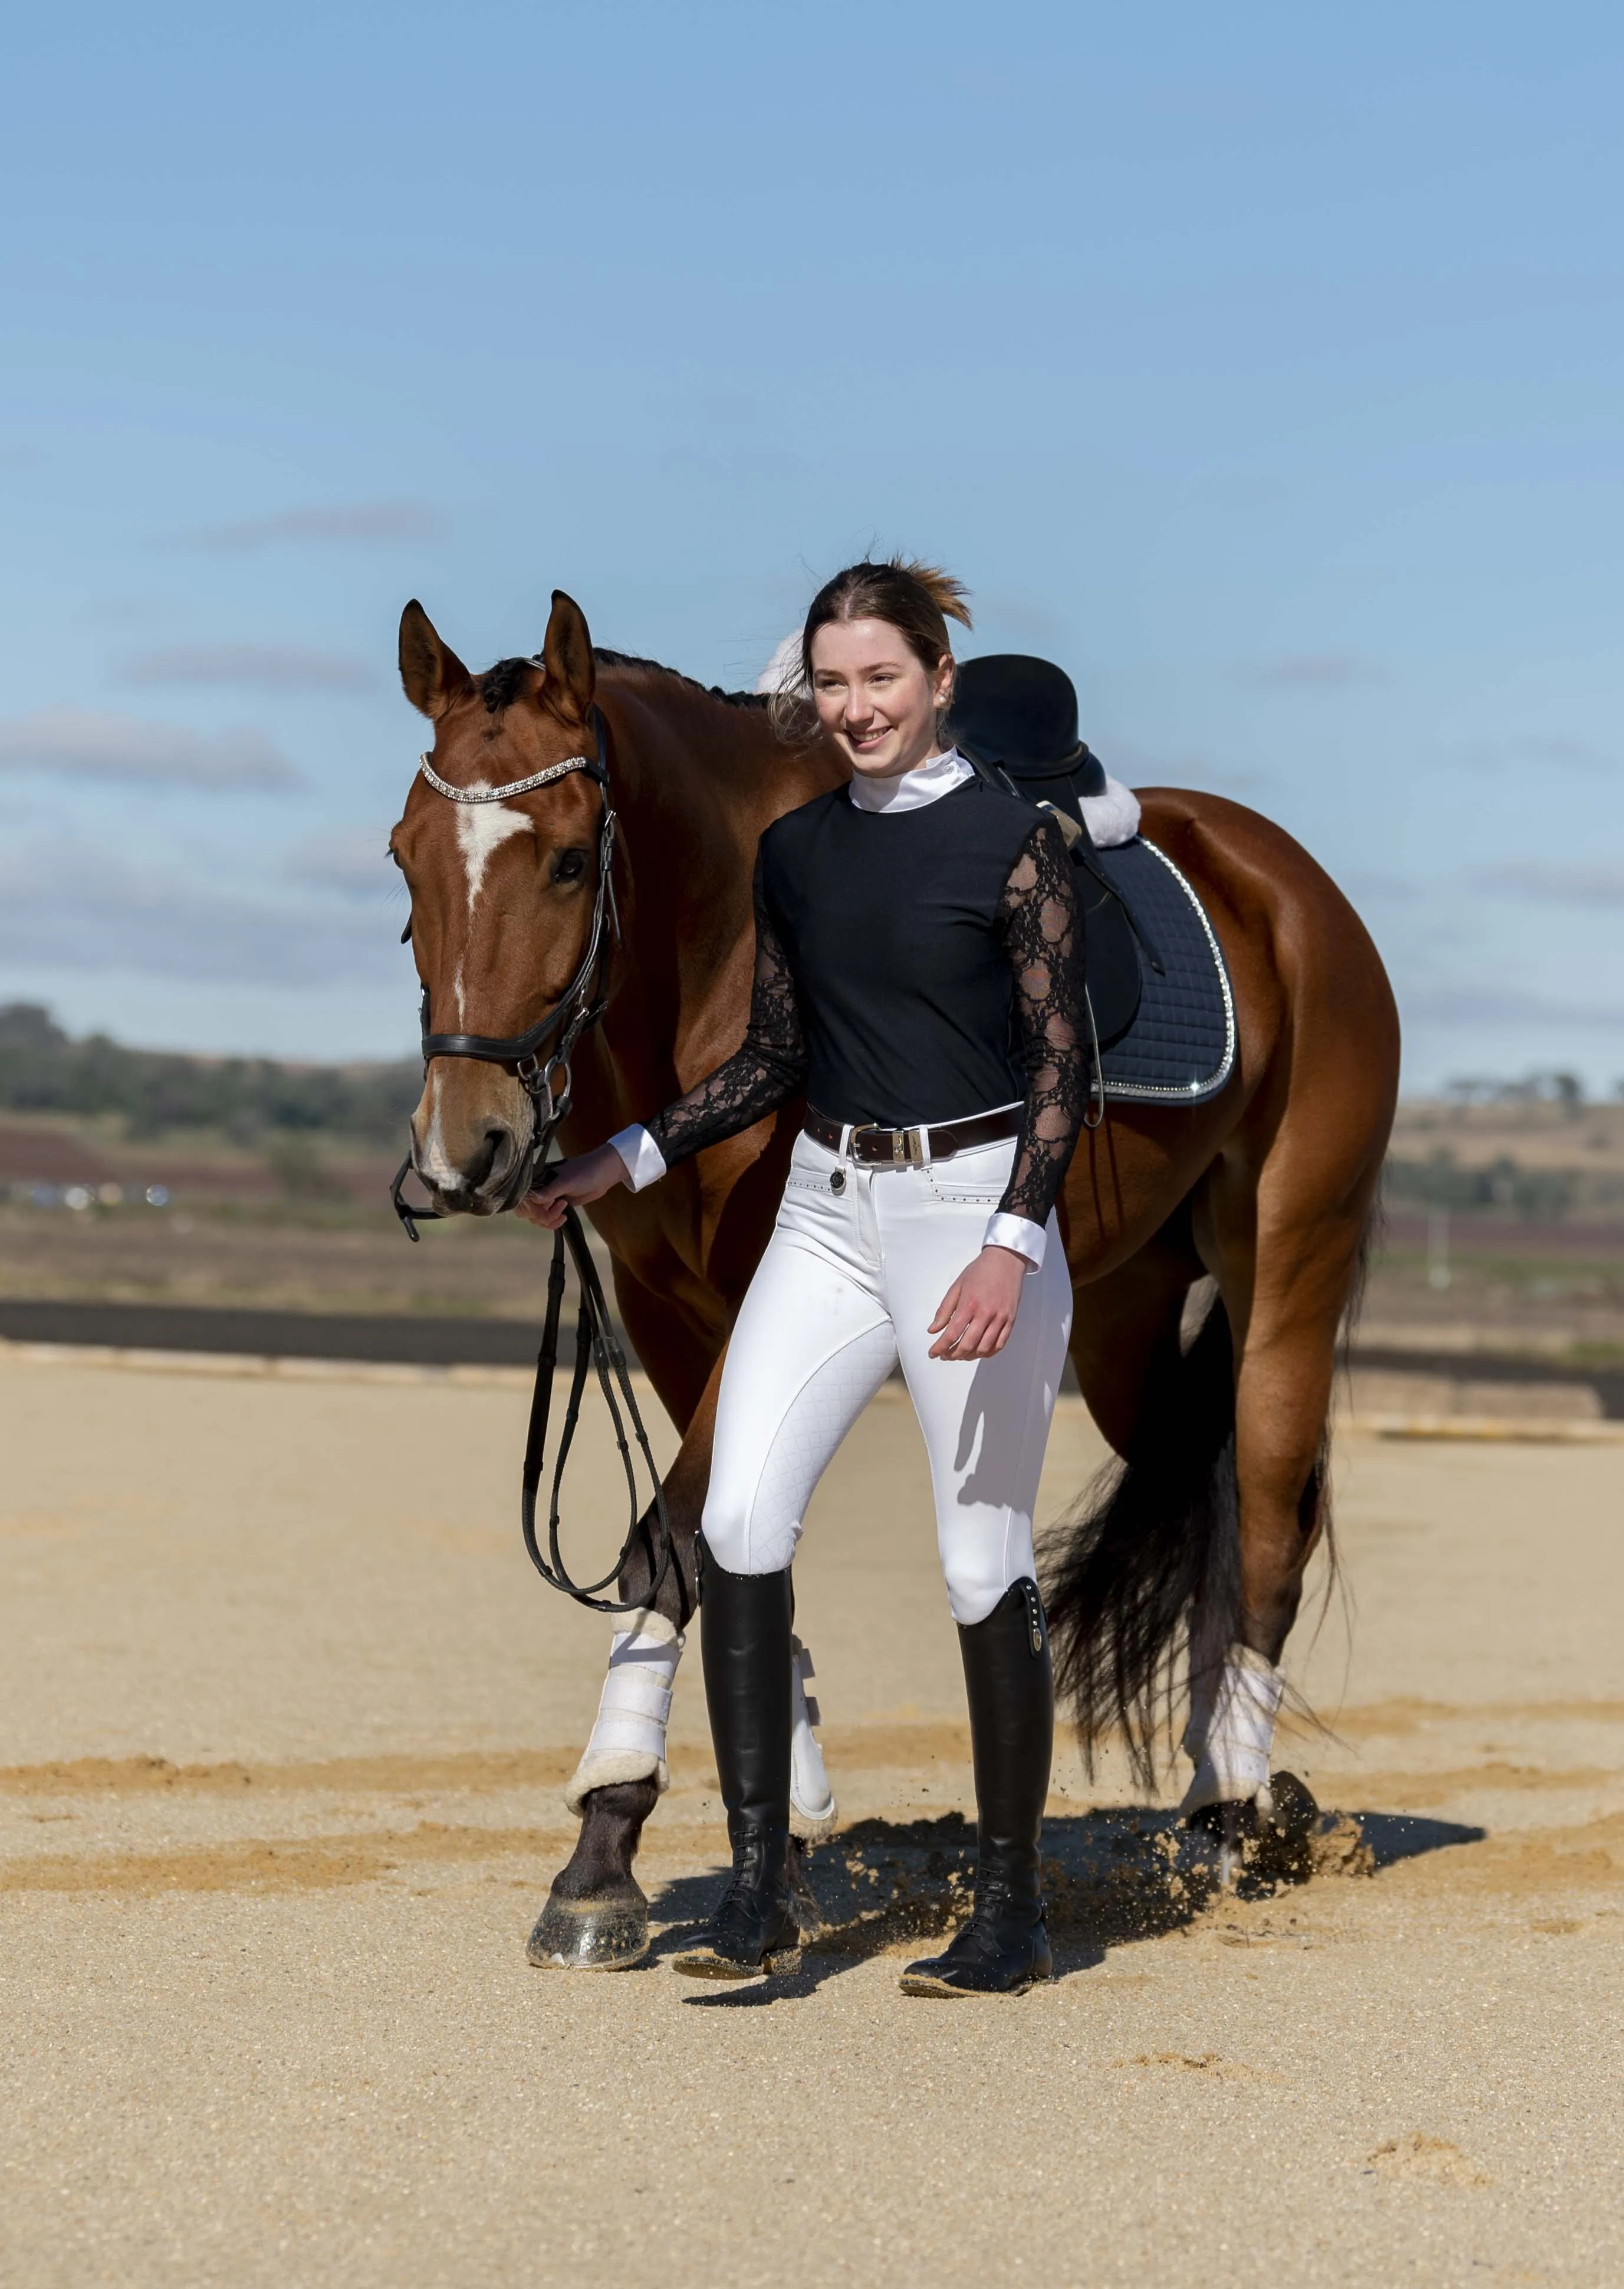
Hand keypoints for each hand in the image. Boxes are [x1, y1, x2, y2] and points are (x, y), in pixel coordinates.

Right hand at [514, 1142, 628, 1229]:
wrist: (603, 1175)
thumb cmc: (584, 1172)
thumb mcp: (566, 1181)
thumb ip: (549, 1191)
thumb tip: (532, 1200)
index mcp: (538, 1178)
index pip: (523, 1197)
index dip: (530, 1207)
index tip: (544, 1209)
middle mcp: (540, 1189)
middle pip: (528, 1210)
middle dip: (540, 1214)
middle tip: (558, 1208)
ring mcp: (549, 1199)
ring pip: (537, 1218)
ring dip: (549, 1218)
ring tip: (564, 1209)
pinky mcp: (557, 1207)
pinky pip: (548, 1220)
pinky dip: (553, 1222)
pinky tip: (564, 1217)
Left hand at [928, 1245, 1028, 1360]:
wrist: (1005, 1260)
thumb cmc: (981, 1271)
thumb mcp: (957, 1286)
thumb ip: (944, 1310)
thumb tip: (933, 1329)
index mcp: (969, 1304)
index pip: (951, 1334)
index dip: (940, 1347)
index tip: (933, 1353)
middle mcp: (985, 1314)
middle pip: (967, 1345)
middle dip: (953, 1354)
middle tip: (945, 1355)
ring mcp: (1000, 1318)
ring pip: (984, 1348)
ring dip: (969, 1356)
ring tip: (960, 1355)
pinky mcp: (1010, 1320)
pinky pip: (1000, 1344)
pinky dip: (988, 1352)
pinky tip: (979, 1351)